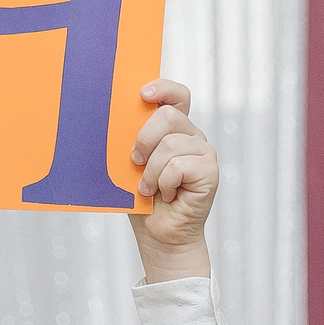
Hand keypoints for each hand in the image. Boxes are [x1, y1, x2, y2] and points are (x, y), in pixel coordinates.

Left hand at [128, 79, 216, 276]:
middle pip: (168, 116)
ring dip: (151, 172)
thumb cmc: (142, 201)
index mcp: (174, 130)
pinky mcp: (209, 172)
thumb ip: (130, 141)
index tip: (143, 94)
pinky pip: (178, 166)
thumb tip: (113, 120)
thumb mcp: (129, 166)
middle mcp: (192, 137)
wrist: (159, 236)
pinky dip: (164, 183)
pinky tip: (167, 196)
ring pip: (170, 145)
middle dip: (144, 139)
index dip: (162, 88)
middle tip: (134, 162)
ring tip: (149, 188)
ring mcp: (204, 153)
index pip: (176, 96)